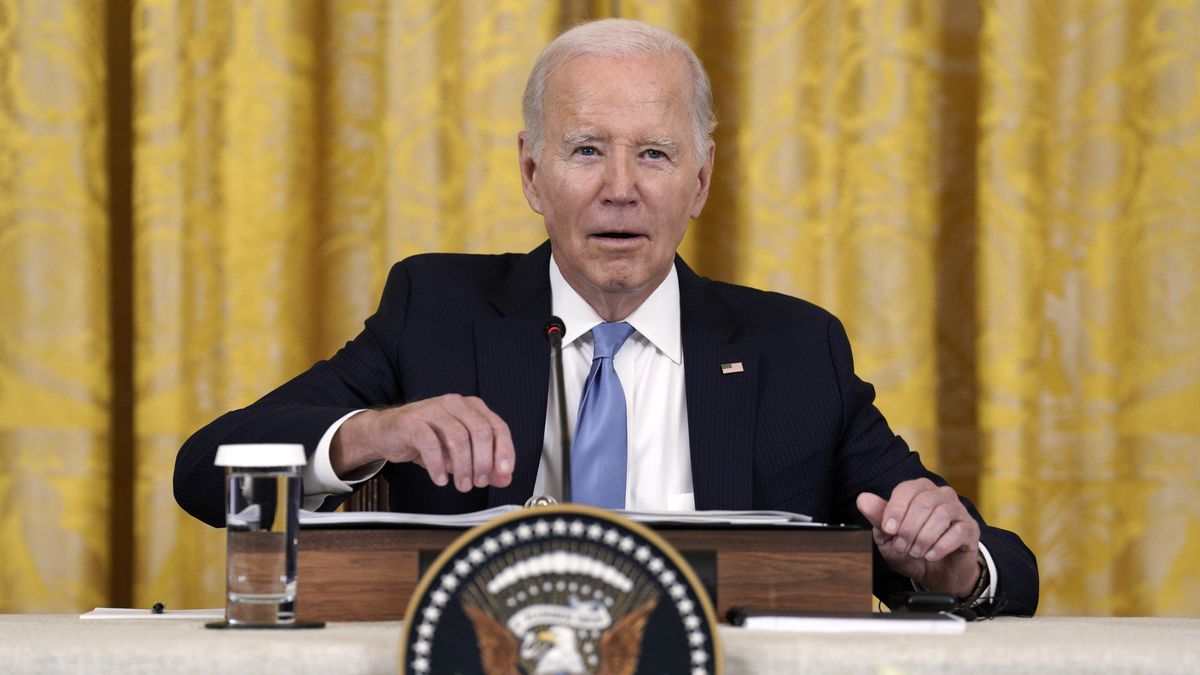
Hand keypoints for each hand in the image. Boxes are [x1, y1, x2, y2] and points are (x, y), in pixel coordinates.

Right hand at [331, 394, 514, 491]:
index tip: (505, 473)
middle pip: (480, 431)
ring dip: (463, 466)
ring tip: (462, 485)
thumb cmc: (427, 439)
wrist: (388, 433)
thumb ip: (484, 464)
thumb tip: (504, 478)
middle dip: (483, 462)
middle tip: (479, 482)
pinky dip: (438, 465)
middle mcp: (455, 404)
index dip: (505, 451)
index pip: (497, 427)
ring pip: (458, 437)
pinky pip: (430, 443)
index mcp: (472, 407)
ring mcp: (433, 410)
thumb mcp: (459, 453)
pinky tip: (440, 478)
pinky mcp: (412, 421)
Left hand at [856, 478, 980, 596]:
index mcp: (918, 490)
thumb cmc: (912, 550)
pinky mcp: (970, 529)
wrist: (937, 574)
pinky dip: (940, 546)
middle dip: (909, 528)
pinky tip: (931, 555)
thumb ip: (878, 517)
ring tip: (916, 552)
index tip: (888, 530)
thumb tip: (863, 498)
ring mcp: (958, 510)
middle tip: (902, 547)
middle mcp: (940, 495)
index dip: (895, 509)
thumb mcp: (889, 537)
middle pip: (924, 502)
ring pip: (941, 514)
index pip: (906, 489)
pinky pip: (957, 531)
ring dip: (924, 537)